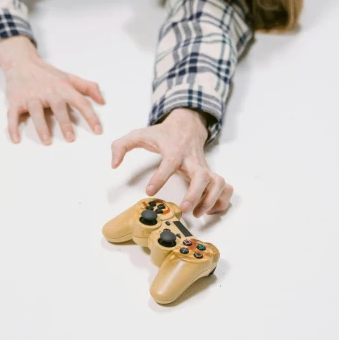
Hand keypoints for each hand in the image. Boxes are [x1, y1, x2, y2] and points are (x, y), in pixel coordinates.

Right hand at [0, 36, 104, 143]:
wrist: (22, 62)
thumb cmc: (48, 75)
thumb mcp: (69, 78)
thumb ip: (87, 88)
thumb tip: (102, 101)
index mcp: (63, 88)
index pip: (80, 102)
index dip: (90, 116)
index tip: (98, 130)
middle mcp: (48, 92)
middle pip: (57, 106)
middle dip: (64, 122)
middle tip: (71, 138)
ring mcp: (31, 96)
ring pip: (36, 111)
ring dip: (41, 126)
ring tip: (47, 141)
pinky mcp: (16, 101)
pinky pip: (13, 114)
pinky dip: (12, 127)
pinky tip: (16, 139)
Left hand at [111, 108, 232, 216]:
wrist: (186, 125)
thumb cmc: (162, 134)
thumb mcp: (139, 134)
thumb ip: (121, 146)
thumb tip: (114, 164)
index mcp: (174, 150)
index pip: (170, 162)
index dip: (160, 177)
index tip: (150, 191)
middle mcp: (192, 160)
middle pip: (202, 176)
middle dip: (195, 194)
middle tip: (185, 209)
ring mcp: (204, 167)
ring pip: (218, 182)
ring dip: (211, 200)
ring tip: (197, 213)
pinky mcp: (210, 173)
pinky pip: (224, 187)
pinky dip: (222, 200)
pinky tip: (209, 210)